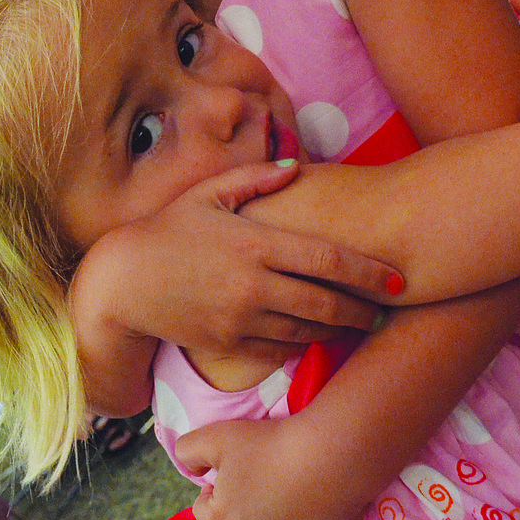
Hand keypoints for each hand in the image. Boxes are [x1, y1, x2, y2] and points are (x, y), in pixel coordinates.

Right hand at [119, 162, 398, 353]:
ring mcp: (241, 320)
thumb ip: (255, 178)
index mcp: (255, 243)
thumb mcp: (207, 193)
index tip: (396, 278)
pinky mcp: (228, 345)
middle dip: (362, 308)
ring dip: (336, 329)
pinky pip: (278, 351)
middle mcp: (253, 285)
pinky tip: (315, 338)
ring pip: (307, 331)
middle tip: (383, 309)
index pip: (326, 258)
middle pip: (326, 302)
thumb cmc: (168, 230)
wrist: (124, 283)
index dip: (368, 270)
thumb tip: (296, 168)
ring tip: (356, 323)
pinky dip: (302, 346)